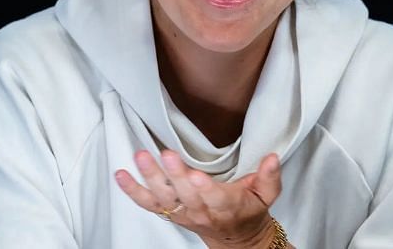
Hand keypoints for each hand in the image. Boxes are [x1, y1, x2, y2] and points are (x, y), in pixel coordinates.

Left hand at [115, 150, 283, 248]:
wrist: (235, 237)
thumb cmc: (250, 209)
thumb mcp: (267, 195)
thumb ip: (270, 177)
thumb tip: (272, 157)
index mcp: (227, 206)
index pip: (215, 198)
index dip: (205, 188)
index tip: (197, 175)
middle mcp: (201, 211)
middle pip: (185, 195)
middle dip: (174, 175)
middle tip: (166, 154)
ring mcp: (182, 213)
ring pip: (163, 198)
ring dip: (150, 178)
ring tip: (141, 157)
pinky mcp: (169, 212)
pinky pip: (147, 203)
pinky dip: (132, 190)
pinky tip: (121, 174)